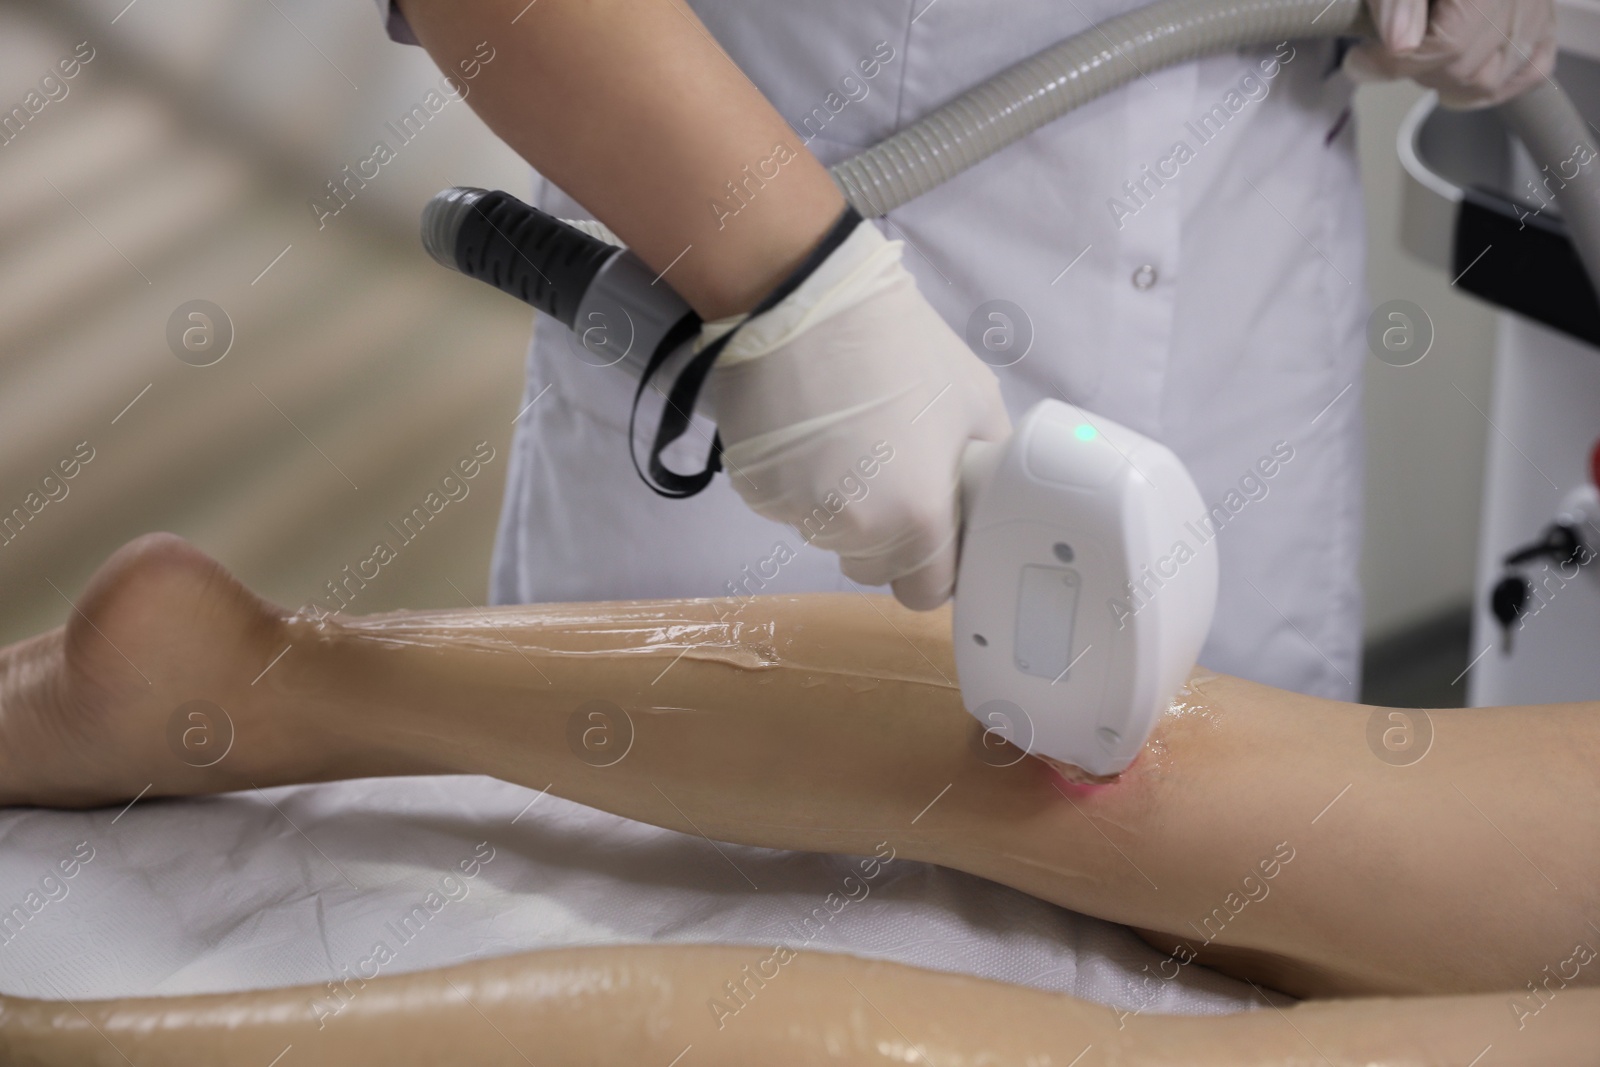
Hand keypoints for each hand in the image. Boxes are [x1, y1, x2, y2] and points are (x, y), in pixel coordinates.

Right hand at [703, 221, 1010, 609]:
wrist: (803, 300)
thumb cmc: (898, 344)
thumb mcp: (975, 399)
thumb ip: (987, 467)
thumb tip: (988, 499)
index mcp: (917, 515)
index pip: (927, 591)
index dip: (935, 565)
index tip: (935, 533)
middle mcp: (854, 528)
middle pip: (875, 567)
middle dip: (888, 535)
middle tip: (891, 469)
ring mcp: (797, 512)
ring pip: (829, 536)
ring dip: (842, 505)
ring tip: (847, 436)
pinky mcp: (755, 490)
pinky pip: (789, 507)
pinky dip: (800, 483)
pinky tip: (808, 431)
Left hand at [1346, 0, 1555, 108]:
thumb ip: (1398, 2)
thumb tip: (1399, 45)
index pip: (1447, 47)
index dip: (1394, 64)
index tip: (1360, 61)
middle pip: (1465, 70)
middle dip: (1418, 70)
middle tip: (1388, 53)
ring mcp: (1537, 11)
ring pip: (1492, 81)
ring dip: (1445, 81)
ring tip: (1419, 56)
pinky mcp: (1545, 21)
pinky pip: (1530, 70)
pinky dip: (1493, 83)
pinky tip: (1457, 77)